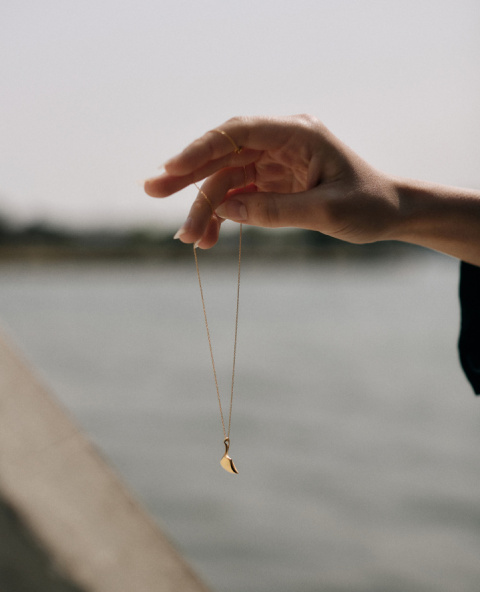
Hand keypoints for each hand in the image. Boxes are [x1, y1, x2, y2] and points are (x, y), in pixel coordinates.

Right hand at [144, 114, 399, 248]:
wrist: (389, 213)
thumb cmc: (367, 206)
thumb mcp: (326, 212)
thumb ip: (276, 211)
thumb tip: (227, 212)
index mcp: (297, 133)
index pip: (238, 132)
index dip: (201, 148)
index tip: (172, 169)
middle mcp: (280, 143)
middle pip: (223, 153)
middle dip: (187, 175)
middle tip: (151, 190)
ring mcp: (273, 163)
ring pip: (226, 180)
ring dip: (204, 208)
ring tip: (189, 240)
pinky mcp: (272, 184)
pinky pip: (237, 198)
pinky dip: (222, 218)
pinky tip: (209, 239)